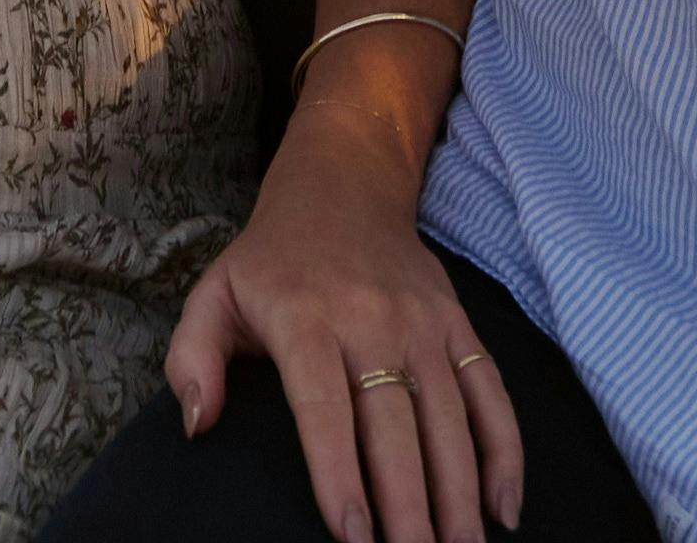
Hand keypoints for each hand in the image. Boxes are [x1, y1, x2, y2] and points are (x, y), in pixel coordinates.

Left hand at [166, 108, 519, 542]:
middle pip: (396, 427)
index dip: (339, 474)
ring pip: (450, 419)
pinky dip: (505, 453)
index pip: (326, 408)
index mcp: (306, 320)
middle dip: (408, 506)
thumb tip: (198, 424)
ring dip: (459, 494)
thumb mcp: (213, 294)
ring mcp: (424, 323)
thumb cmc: (270, 261)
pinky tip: (504, 510)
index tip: (352, 534)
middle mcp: (372, 321)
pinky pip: (489, 393)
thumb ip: (192, 358)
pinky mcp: (459, 325)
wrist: (343, 187)